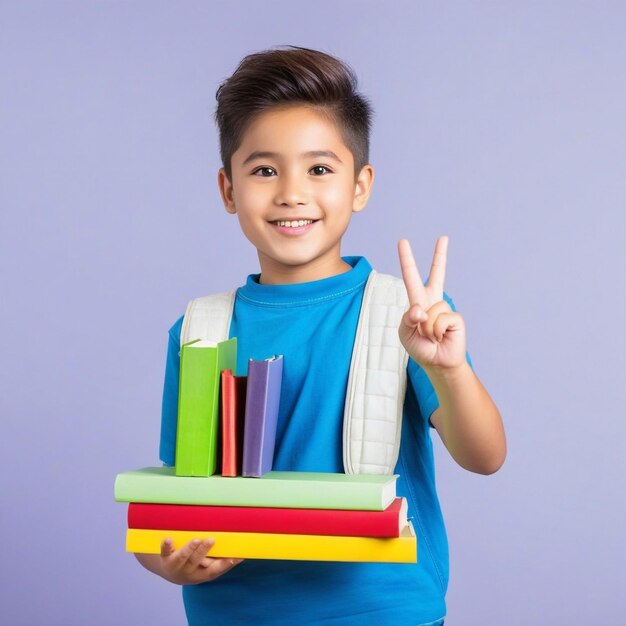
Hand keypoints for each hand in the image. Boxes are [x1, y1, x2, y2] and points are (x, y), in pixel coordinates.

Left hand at [159, 537, 243, 584]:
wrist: (170, 570)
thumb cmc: (195, 564)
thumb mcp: (207, 567)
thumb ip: (220, 560)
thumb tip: (244, 552)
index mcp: (201, 575)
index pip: (214, 571)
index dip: (224, 565)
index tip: (235, 557)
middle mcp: (188, 572)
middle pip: (197, 563)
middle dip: (203, 553)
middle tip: (211, 540)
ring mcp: (176, 566)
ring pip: (182, 558)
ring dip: (189, 549)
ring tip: (196, 540)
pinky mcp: (165, 558)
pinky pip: (164, 552)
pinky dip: (166, 546)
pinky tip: (168, 539)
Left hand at [397, 236, 466, 369]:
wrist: (436, 363)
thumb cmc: (419, 347)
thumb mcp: (404, 332)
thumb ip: (407, 318)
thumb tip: (421, 309)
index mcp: (418, 300)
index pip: (411, 276)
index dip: (407, 259)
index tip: (403, 241)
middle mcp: (432, 301)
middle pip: (437, 274)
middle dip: (440, 255)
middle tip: (443, 237)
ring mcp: (445, 308)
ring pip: (431, 310)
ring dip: (426, 328)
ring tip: (430, 336)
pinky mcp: (455, 318)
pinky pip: (440, 319)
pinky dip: (436, 332)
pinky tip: (441, 337)